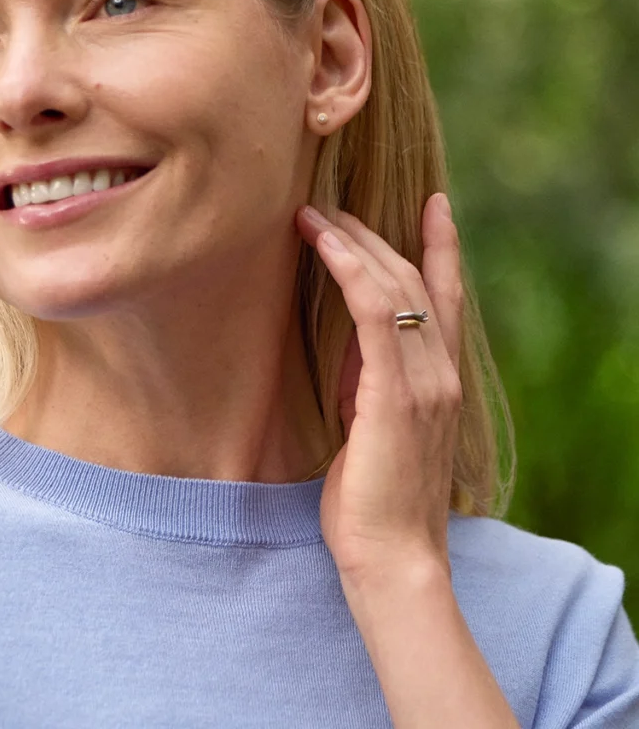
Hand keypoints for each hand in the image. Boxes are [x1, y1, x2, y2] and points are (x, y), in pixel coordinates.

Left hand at [295, 193, 462, 583]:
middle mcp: (442, 372)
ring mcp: (425, 380)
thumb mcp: (374, 423)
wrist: (393, 559)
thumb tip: (351, 337)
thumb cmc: (375, 499)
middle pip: (413, 278)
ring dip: (351, 241)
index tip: (434, 203)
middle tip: (330, 203)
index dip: (443, 246)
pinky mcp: (395, 392)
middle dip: (371, 234)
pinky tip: (322, 243)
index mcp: (441, 379)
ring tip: (313, 212)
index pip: (448, 295)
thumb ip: (371, 377)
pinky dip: (349, 269)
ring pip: (393, 285)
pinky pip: (373, 311)